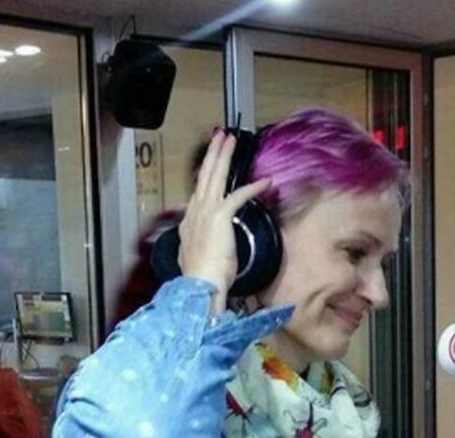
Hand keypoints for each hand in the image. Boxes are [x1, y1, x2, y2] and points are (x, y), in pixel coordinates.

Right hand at [178, 131, 270, 313]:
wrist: (200, 283)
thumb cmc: (202, 278)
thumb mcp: (197, 258)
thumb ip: (199, 247)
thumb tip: (204, 247)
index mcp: (189, 223)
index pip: (198, 193)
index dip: (204, 177)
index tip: (210, 166)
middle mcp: (194, 212)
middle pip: (204, 176)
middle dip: (212, 155)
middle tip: (220, 137)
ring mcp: (205, 212)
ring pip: (215, 176)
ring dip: (224, 156)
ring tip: (230, 140)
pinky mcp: (219, 215)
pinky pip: (238, 195)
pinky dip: (253, 188)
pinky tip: (265, 181)